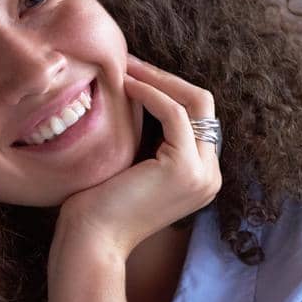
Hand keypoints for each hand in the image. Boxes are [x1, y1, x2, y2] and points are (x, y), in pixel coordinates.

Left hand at [53, 54, 221, 260]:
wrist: (91, 241)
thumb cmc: (99, 206)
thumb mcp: (131, 163)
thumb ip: (147, 136)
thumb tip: (139, 89)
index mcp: (200, 176)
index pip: (196, 117)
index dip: (168, 88)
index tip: (134, 72)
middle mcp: (209, 176)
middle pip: (203, 105)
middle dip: (166, 78)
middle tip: (129, 61)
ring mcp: (202, 174)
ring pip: (196, 103)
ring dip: (158, 79)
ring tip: (124, 66)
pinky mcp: (184, 169)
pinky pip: (175, 114)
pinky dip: (151, 93)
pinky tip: (125, 85)